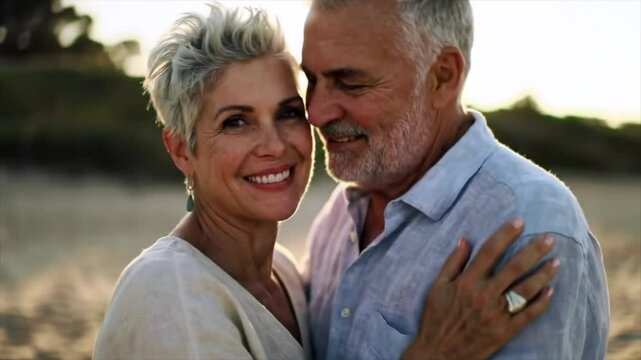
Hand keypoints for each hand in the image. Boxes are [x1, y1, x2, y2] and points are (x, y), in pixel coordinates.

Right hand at [401, 220, 558, 359]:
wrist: (438, 354)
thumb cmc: (435, 318)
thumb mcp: (437, 287)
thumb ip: (452, 262)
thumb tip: (465, 239)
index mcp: (467, 282)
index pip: (490, 252)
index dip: (505, 234)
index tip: (519, 222)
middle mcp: (484, 295)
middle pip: (514, 267)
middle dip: (533, 250)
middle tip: (550, 238)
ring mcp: (496, 314)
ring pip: (525, 289)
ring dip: (543, 274)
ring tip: (557, 261)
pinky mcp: (504, 331)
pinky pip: (528, 315)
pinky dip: (541, 303)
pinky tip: (551, 291)